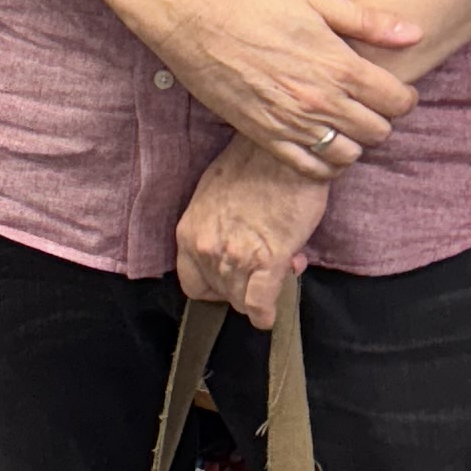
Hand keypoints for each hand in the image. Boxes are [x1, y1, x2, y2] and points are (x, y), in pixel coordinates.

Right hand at [143, 0, 421, 175]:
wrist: (192, 17)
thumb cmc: (251, 1)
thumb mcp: (314, 1)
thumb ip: (368, 22)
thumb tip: (415, 34)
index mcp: (339, 65)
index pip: (398, 101)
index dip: (404, 96)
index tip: (393, 88)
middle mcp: (320, 101)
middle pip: (379, 132)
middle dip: (381, 118)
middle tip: (367, 103)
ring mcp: (291, 123)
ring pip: (348, 155)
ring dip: (353, 142)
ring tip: (342, 122)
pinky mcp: (263, 136)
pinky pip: (308, 169)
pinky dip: (323, 163)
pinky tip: (319, 143)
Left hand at [176, 138, 330, 327]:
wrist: (282, 154)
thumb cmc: (253, 167)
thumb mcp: (216, 198)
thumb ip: (220, 231)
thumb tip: (241, 252)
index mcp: (189, 233)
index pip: (192, 283)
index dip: (213, 288)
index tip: (230, 282)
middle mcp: (206, 249)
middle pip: (221, 293)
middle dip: (244, 286)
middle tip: (265, 269)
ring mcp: (235, 257)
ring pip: (242, 300)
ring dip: (260, 293)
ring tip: (280, 271)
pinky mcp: (267, 261)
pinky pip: (260, 303)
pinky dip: (265, 314)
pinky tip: (269, 316)